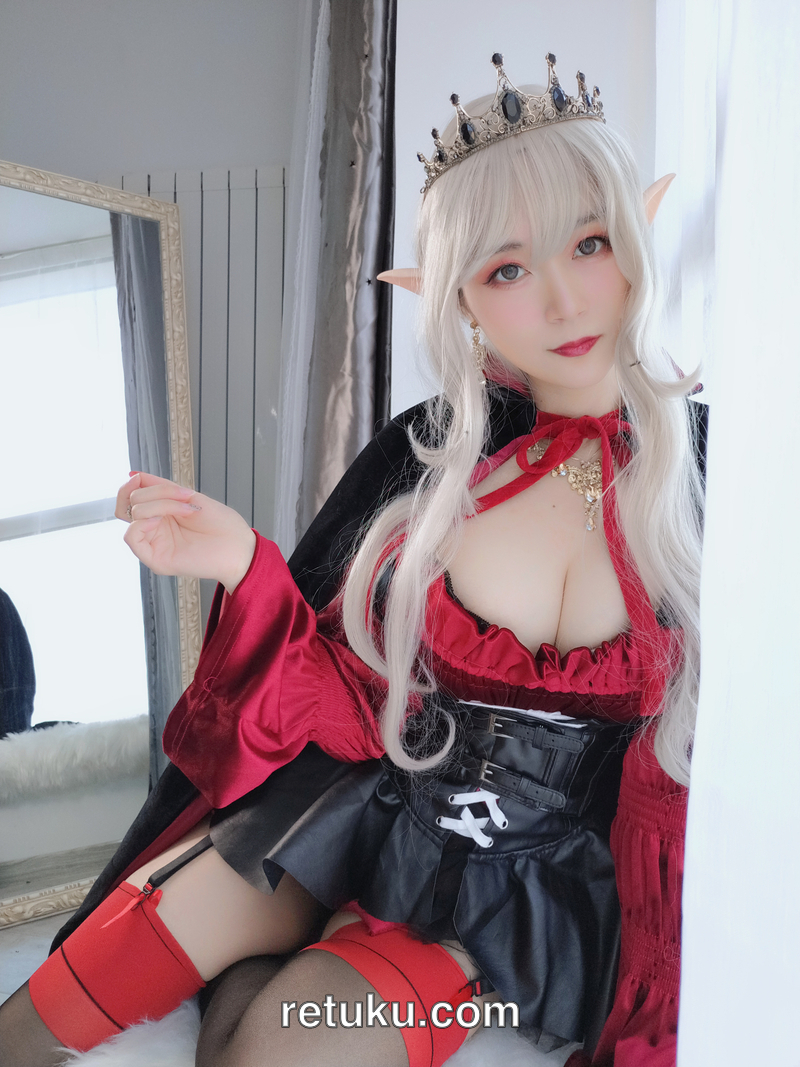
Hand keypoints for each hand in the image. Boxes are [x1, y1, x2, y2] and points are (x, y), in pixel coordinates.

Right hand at [116, 472, 256, 593]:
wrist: (239, 546)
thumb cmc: (221, 524)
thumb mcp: (187, 496)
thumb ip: (160, 487)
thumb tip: (133, 475)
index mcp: (160, 514)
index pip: (128, 498)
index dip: (129, 485)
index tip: (140, 478)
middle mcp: (154, 529)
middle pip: (130, 502)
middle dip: (156, 492)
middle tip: (185, 497)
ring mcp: (154, 545)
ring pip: (133, 515)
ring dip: (160, 504)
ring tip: (187, 510)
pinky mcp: (156, 560)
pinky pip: (131, 538)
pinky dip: (142, 524)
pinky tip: (160, 521)